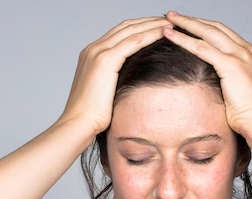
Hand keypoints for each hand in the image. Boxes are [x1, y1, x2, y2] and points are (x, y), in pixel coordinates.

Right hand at [58, 17, 171, 143]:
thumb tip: (132, 84)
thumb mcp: (104, 94)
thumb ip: (114, 82)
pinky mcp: (105, 60)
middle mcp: (93, 49)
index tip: (158, 28)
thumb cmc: (92, 117)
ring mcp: (98, 52)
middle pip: (126, 26)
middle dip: (149, 21)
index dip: (140, 28)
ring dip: (153, 25)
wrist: (78, 124)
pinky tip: (164, 33)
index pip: (120, 33)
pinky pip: (133, 41)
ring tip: (172, 24)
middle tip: (169, 21)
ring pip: (131, 30)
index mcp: (91, 55)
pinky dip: (150, 34)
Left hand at [163, 12, 251, 145]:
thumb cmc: (251, 118)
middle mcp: (248, 51)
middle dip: (193, 20)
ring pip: (207, 33)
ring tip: (168, 19)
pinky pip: (202, 48)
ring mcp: (242, 56)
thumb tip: (213, 84)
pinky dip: (184, 39)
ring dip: (186, 24)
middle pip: (216, 27)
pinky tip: (171, 35)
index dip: (205, 28)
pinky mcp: (232, 65)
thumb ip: (229, 82)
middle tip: (174, 15)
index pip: (224, 34)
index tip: (189, 26)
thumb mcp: (240, 93)